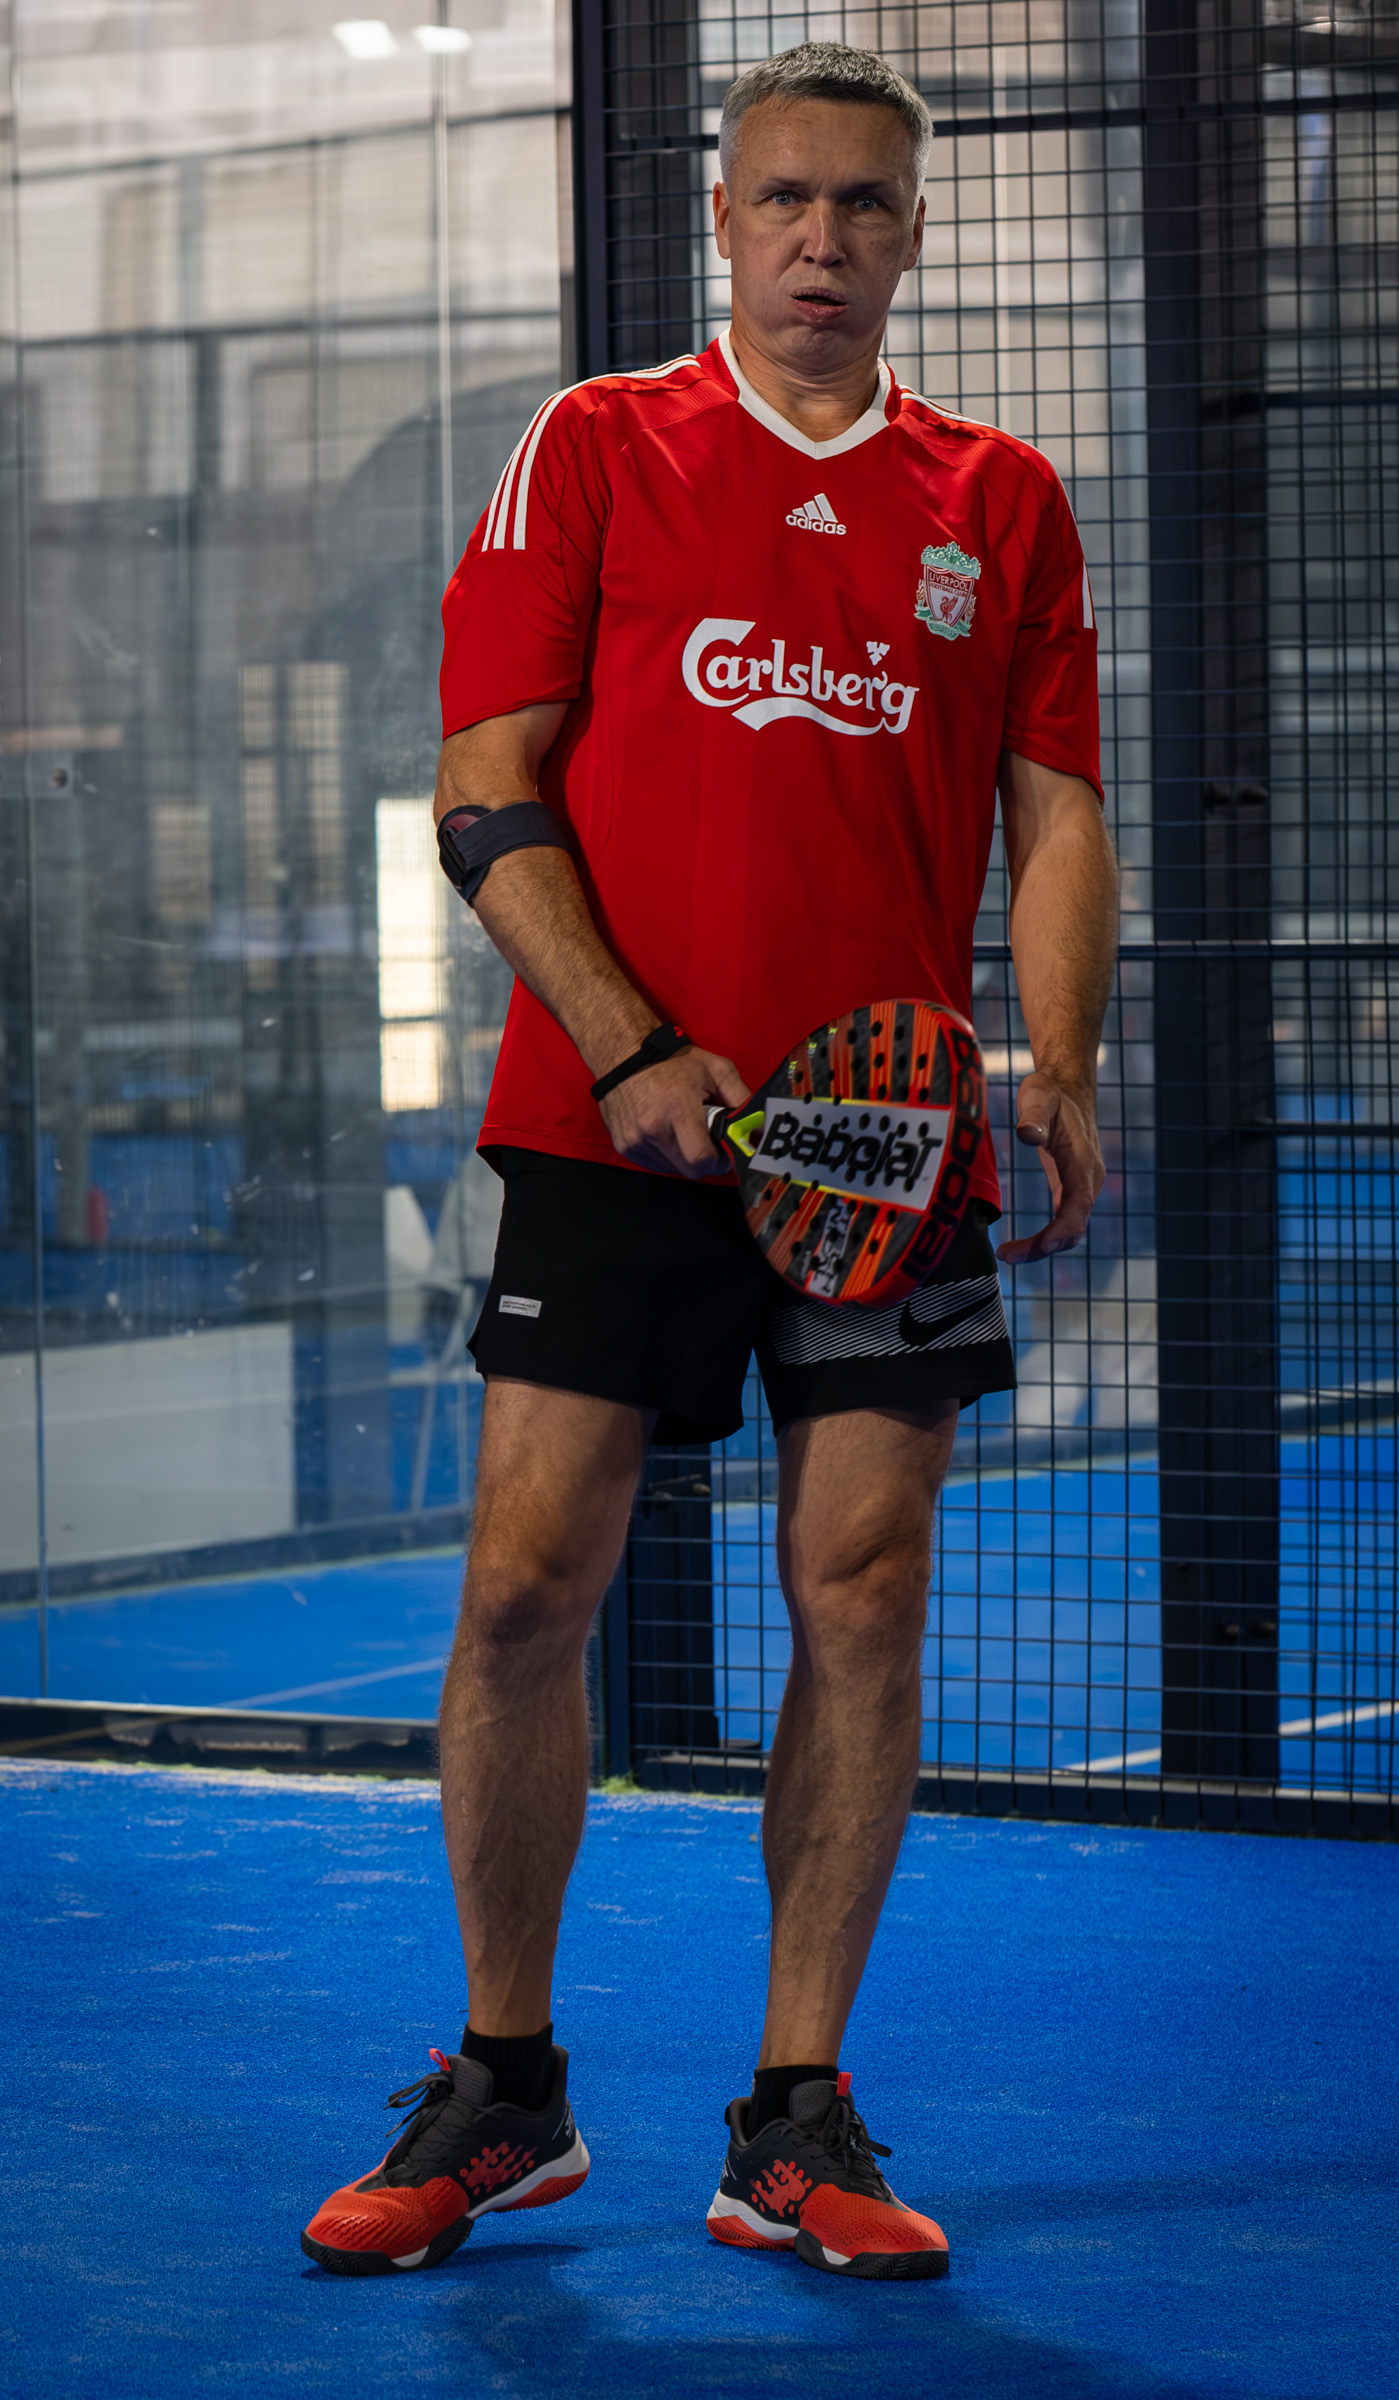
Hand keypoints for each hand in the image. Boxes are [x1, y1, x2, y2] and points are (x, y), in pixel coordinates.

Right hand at [598, 1044, 748, 1178]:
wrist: (623, 1053)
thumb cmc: (674, 1060)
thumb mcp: (716, 1070)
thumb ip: (742, 1099)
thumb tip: (761, 1127)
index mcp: (678, 1110)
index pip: (701, 1160)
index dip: (718, 1161)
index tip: (723, 1150)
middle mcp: (653, 1130)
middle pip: (689, 1171)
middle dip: (703, 1161)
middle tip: (706, 1141)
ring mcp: (634, 1140)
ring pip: (672, 1169)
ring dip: (683, 1157)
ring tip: (682, 1130)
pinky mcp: (623, 1145)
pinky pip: (654, 1164)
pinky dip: (665, 1154)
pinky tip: (664, 1131)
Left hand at [995, 1072, 1103, 1264]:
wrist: (1067, 1088)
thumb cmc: (1050, 1092)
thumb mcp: (1038, 1096)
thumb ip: (1034, 1116)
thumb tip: (1028, 1135)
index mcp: (1083, 1161)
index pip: (1078, 1205)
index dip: (1062, 1230)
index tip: (1040, 1246)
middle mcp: (1088, 1179)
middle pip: (1074, 1226)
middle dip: (1044, 1247)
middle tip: (1007, 1255)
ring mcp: (1081, 1186)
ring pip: (1070, 1229)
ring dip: (1043, 1248)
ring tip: (1008, 1254)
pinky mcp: (1070, 1188)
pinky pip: (1063, 1222)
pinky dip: (1045, 1239)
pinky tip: (1019, 1246)